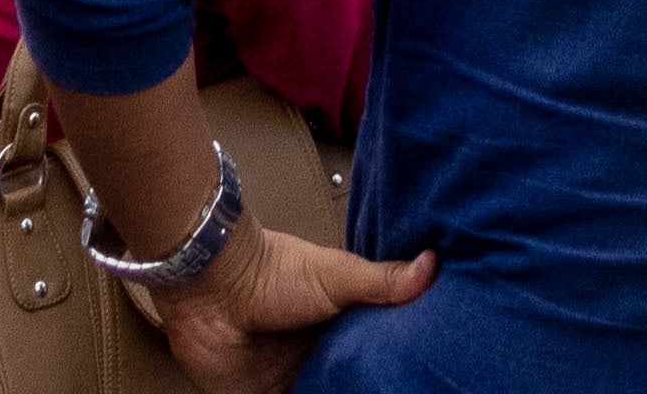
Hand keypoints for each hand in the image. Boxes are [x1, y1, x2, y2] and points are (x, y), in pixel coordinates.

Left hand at [159, 214, 427, 393]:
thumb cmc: (271, 271)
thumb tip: (433, 265)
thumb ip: (382, 280)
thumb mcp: (336, 275)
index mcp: (339, 327)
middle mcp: (317, 356)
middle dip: (369, 386)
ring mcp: (291, 381)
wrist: (212, 287)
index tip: (422, 374)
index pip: (374, 354)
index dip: (392, 365)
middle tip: (405, 390)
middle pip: (351, 383)